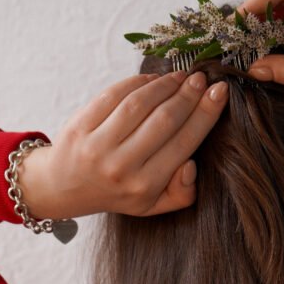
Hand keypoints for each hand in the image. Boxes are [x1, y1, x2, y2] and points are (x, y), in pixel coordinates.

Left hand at [17, 70, 228, 219]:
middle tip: (202, 79)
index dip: (205, 114)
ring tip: (180, 77)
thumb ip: (181, 193)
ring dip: (165, 84)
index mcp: (143, 187)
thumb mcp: (152, 206)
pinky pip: (114, 95)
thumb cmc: (118, 192)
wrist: (64, 187)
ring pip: (140, 104)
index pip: (183, 144)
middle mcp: (121, 167)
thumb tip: (191, 165)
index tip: (219, 92)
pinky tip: (153, 78)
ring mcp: (98, 145)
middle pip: (165, 120)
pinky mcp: (81, 125)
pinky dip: (137, 82)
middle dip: (188, 95)